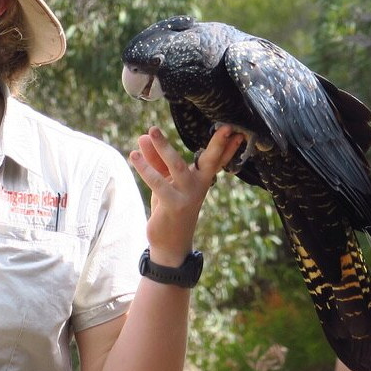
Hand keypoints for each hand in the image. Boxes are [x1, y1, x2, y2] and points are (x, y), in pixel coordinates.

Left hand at [129, 125, 243, 265]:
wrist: (169, 243)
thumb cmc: (169, 206)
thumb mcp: (164, 180)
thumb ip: (155, 158)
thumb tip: (144, 136)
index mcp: (201, 178)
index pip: (217, 159)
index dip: (228, 146)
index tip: (237, 131)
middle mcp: (199, 185)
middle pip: (210, 161)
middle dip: (219, 144)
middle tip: (226, 127)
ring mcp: (187, 195)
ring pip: (177, 166)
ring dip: (164, 147)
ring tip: (152, 130)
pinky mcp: (173, 204)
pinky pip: (157, 182)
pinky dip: (145, 168)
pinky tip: (134, 155)